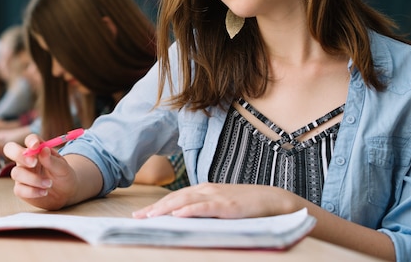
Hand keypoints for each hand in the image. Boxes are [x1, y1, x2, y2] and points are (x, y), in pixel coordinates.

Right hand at [3, 134, 78, 209]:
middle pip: (10, 149)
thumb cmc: (63, 176)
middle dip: (18, 154)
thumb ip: (53, 160)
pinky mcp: (20, 189)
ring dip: (33, 179)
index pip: (30, 140)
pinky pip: (19, 190)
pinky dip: (32, 191)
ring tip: (49, 184)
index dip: (31, 141)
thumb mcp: (63, 168)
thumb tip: (44, 150)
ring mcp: (21, 174)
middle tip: (33, 163)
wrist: (65, 194)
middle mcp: (26, 159)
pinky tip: (43, 192)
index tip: (36, 146)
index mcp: (37, 150)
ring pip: (16, 173)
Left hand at [132, 183, 300, 218]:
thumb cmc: (246, 206)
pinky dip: (190, 210)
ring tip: (150, 216)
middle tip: (137, 218)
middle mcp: (206, 190)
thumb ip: (203, 209)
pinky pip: (205, 207)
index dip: (156, 205)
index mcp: (203, 190)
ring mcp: (216, 196)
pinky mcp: (227, 205)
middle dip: (154, 208)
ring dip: (165, 208)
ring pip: (185, 201)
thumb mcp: (220, 206)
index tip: (140, 215)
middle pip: (174, 198)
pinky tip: (178, 214)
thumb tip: (183, 219)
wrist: (273, 200)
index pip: (174, 197)